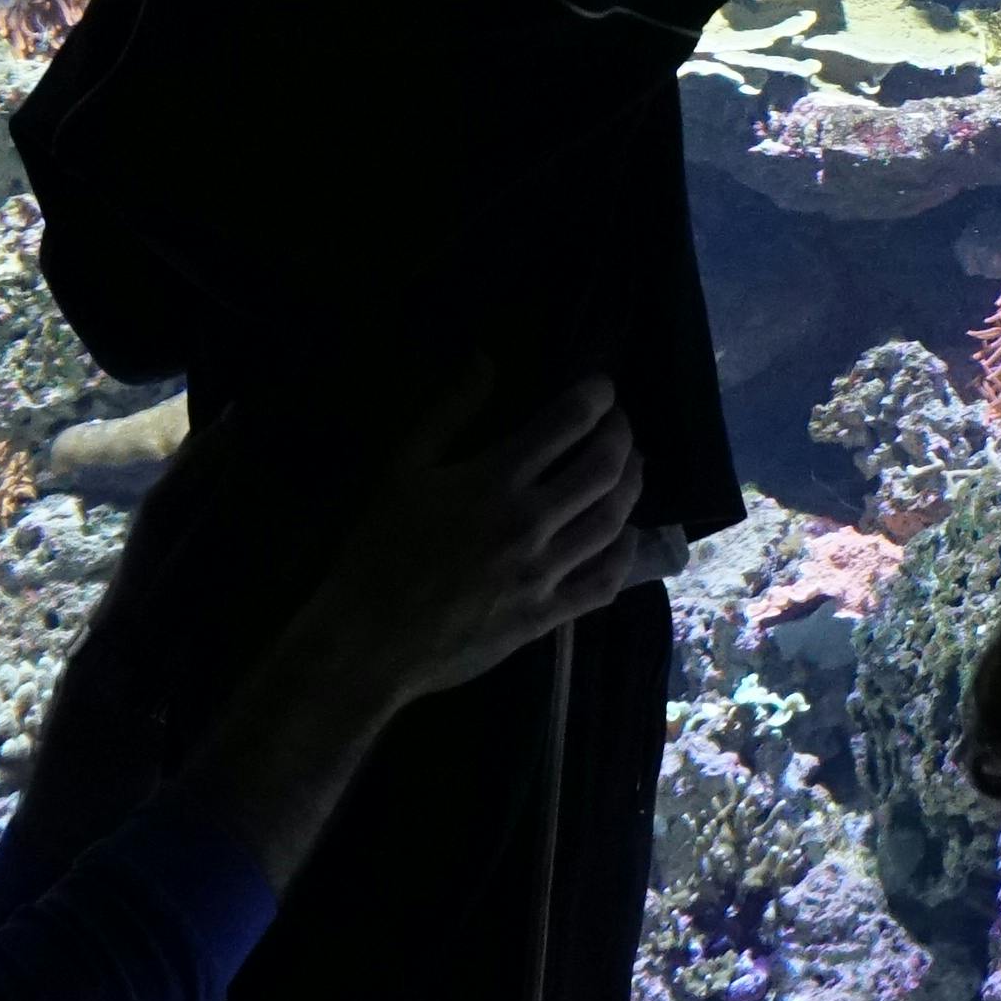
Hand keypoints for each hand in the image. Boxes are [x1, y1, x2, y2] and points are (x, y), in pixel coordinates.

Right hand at [307, 373, 646, 707]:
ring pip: (613, 521)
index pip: (567, 422)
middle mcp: (529, 523)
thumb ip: (448, 412)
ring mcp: (543, 573)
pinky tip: (627, 535)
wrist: (368, 640)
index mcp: (494, 480)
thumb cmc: (379, 549)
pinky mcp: (546, 616)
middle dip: (621, 435)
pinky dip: (626, 554)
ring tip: (632, 466)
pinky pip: (604, 582)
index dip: (596, 396)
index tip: (603, 387)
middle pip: (603, 468)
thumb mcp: (401, 469)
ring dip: (632, 485)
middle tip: (620, 424)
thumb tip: (487, 360)